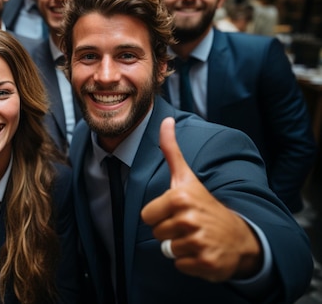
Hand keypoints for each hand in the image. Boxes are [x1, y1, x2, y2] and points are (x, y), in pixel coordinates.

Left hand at [140, 117, 261, 281]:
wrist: (239, 236)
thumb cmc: (205, 204)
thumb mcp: (186, 177)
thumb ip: (171, 150)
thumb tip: (165, 121)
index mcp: (179, 198)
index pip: (146, 216)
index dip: (159, 215)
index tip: (176, 210)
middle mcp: (189, 219)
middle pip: (156, 234)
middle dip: (169, 231)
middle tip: (188, 225)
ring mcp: (199, 242)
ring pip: (167, 250)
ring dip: (179, 247)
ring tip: (195, 237)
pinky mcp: (206, 264)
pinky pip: (180, 266)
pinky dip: (189, 263)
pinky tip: (202, 251)